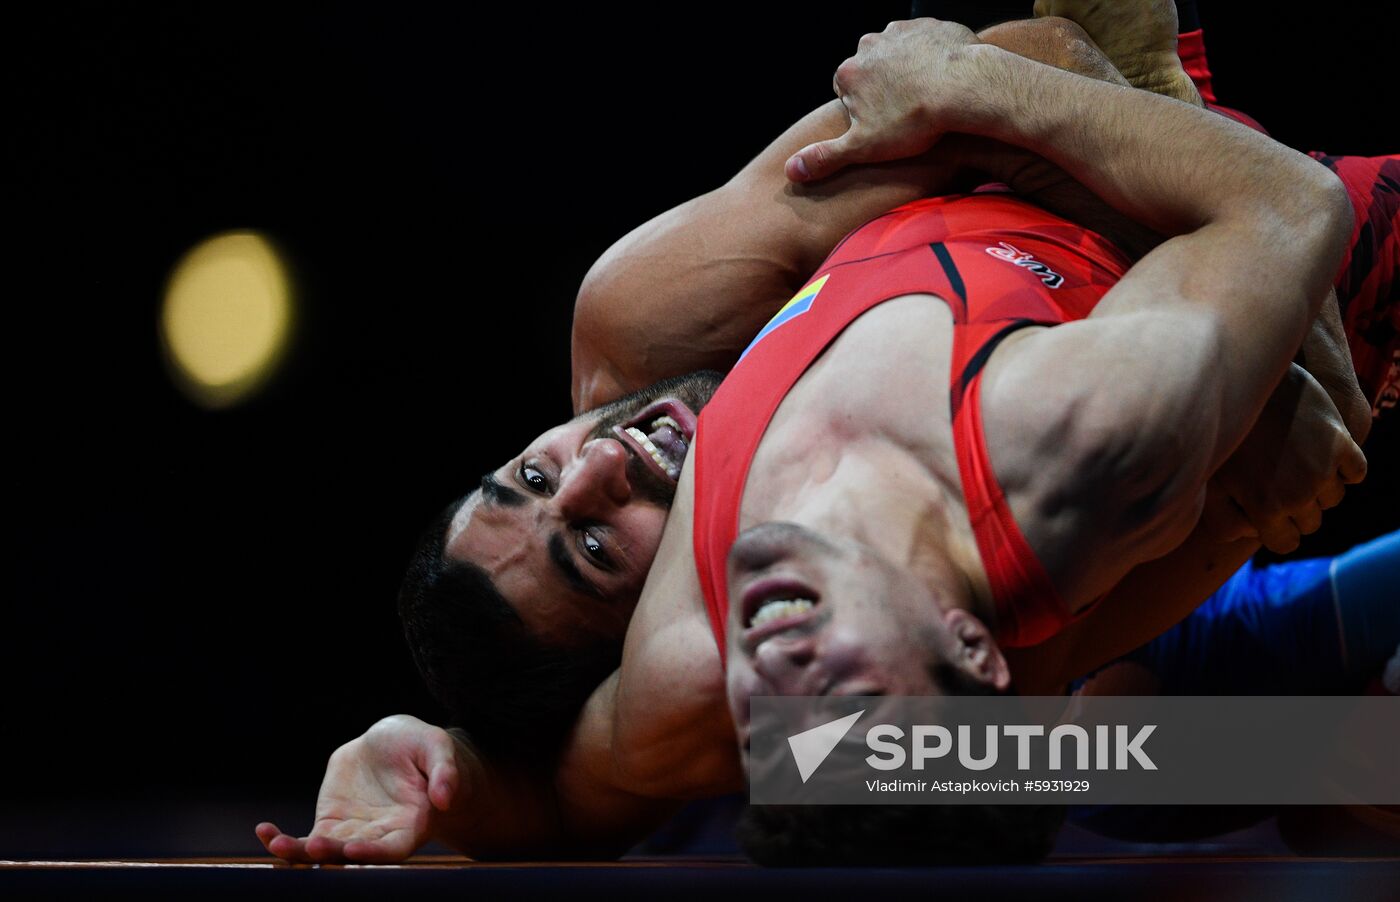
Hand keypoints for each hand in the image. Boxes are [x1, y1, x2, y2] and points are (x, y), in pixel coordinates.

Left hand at [256, 715, 463, 863]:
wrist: (395, 743)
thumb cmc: (422, 748)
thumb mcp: (437, 747)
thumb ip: (444, 770)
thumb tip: (446, 797)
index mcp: (411, 824)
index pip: (393, 848)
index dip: (374, 853)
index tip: (353, 850)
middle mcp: (380, 836)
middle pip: (355, 854)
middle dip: (333, 854)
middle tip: (313, 847)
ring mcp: (352, 831)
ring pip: (326, 852)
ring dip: (302, 854)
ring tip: (279, 845)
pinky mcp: (330, 823)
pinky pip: (306, 840)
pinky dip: (284, 841)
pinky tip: (265, 833)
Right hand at [786, 18, 986, 182]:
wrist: (965, 88)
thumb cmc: (914, 120)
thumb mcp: (863, 148)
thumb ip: (825, 158)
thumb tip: (791, 170)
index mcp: (849, 72)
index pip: (846, 91)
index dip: (864, 111)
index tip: (882, 125)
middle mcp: (870, 45)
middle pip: (871, 70)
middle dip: (884, 89)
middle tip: (906, 113)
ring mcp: (902, 31)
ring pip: (898, 55)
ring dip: (907, 71)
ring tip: (927, 97)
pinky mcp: (932, 25)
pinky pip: (927, 43)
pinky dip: (932, 58)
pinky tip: (944, 80)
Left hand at [1210, 363, 1366, 552]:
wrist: (1232, 380)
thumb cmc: (1215, 437)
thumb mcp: (1208, 484)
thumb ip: (1225, 520)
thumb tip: (1251, 535)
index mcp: (1264, 508)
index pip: (1287, 544)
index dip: (1278, 533)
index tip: (1269, 518)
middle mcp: (1298, 493)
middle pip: (1311, 523)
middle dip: (1295, 512)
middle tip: (1277, 487)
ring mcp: (1322, 467)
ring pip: (1334, 498)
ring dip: (1318, 488)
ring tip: (1293, 466)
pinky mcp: (1339, 440)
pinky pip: (1357, 471)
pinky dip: (1345, 467)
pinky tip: (1321, 455)